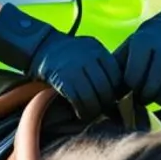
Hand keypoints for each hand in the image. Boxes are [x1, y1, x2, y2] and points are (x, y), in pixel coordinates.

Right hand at [0, 5, 121, 120]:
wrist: (41, 47)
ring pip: (93, 96)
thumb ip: (102, 62)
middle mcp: (88, 57)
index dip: (116, 89)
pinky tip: (81, 112)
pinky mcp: (63, 80)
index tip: (113, 96)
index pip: (116, 74)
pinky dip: (82, 110)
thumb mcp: (88, 48)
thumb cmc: (68, 52)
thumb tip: (119, 87)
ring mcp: (75, 68)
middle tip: (104, 108)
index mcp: (97, 49)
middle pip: (106, 87)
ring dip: (94, 109)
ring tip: (92, 112)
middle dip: (106, 101)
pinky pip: (79, 100)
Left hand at [113, 5, 160, 110]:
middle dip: (141, 97)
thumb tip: (108, 94)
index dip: (128, 87)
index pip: (133, 76)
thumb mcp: (128, 49)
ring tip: (150, 97)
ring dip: (157, 101)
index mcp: (144, 43)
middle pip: (151, 89)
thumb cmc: (144, 46)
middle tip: (137, 97)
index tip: (127, 87)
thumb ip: (117, 68)